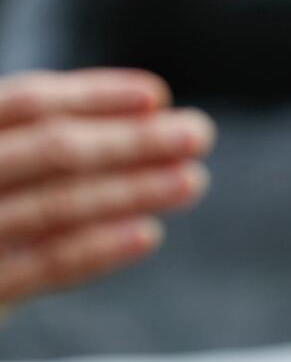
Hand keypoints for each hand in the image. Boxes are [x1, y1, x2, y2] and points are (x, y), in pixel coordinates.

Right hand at [0, 68, 214, 303]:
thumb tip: (142, 121)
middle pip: (53, 149)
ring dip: (134, 189)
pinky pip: (44, 266)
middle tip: (199, 133)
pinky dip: (99, 248)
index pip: (27, 102)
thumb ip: (34, 150)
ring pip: (57, 205)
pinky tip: (148, 233)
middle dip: (132, 140)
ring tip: (192, 180)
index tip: (157, 96)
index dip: (95, 95)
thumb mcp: (0, 171)